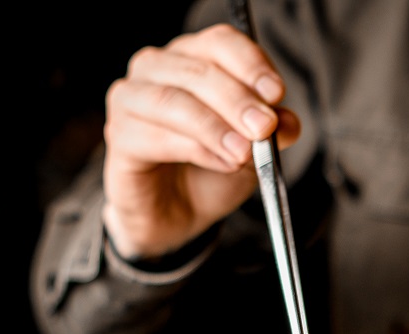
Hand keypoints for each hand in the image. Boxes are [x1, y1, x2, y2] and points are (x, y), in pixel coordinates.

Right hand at [101, 24, 301, 258]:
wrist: (177, 216)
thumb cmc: (209, 172)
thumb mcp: (253, 151)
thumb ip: (270, 132)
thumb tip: (289, 122)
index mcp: (192, 58)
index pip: (220, 43)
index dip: (250, 64)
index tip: (276, 93)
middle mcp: (156, 69)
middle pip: (199, 70)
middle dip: (238, 100)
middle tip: (264, 127)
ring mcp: (131, 100)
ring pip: (173, 101)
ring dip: (215, 126)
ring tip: (244, 152)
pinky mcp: (119, 137)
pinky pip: (154, 136)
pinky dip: (195, 150)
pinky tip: (222, 163)